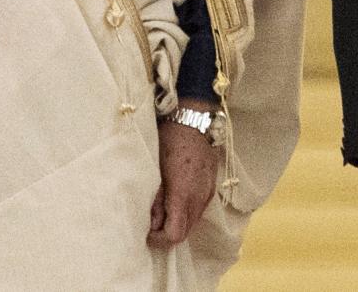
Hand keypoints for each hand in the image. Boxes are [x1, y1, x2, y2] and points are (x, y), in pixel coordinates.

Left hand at [149, 105, 217, 248]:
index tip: (146, 230)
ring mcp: (208, 193)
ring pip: (192, 222)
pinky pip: (198, 209)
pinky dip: (186, 211)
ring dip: (177, 221)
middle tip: (151, 219)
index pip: (175, 235)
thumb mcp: (154, 168)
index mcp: (183, 193)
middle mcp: (199, 197)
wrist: (193, 119)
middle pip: (185, 233)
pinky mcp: (211, 187)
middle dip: (166, 231)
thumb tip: (151, 222)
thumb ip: (154, 198)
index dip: (159, 238)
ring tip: (161, 206)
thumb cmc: (169, 139)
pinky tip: (175, 196)